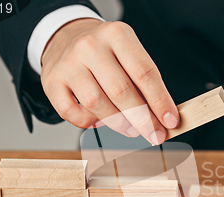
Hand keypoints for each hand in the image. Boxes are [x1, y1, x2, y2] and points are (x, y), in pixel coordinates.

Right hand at [40, 19, 178, 144]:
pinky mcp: (51, 81)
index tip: (171, 122)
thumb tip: (164, 117)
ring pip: (96, 104)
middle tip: (155, 135)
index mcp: (117, 35)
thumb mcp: (129, 54)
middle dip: (143, 120)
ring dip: (119, 124)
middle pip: (121, 91)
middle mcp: (90, 46)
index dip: (160, 101)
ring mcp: (68, 64)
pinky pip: (71, 112)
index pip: (144, 73)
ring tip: (132, 130)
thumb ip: (145, 82)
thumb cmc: (106, 52)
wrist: (67, 36)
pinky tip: (100, 122)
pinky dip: (89, 123)